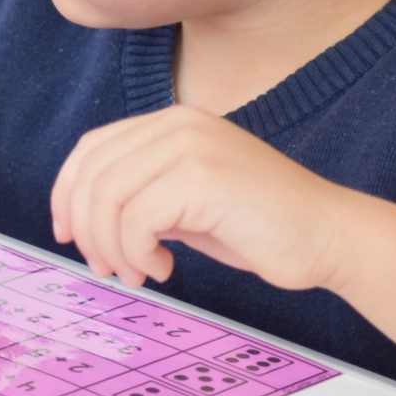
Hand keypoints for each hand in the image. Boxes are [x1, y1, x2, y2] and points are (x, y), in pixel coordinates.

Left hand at [48, 105, 357, 292]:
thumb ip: (143, 195)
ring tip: (136, 273)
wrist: (327, 236)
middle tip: (105, 267)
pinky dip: (138, 253)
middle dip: (86, 228)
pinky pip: (137, 219)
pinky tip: (165, 269)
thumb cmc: (260, 227)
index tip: (67, 234)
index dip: (67, 192)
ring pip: (108, 197)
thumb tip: (86, 218)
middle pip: (92, 172)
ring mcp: (191, 146)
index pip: (93, 148)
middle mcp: (178, 123)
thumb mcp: (188, 202)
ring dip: (111, 246)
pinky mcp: (202, 177)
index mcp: (173, 122)